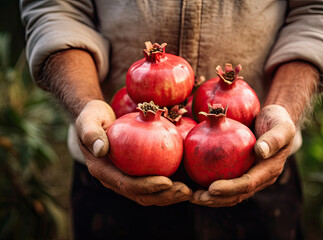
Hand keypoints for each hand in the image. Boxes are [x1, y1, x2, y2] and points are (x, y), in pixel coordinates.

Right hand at [76, 100, 191, 205]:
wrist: (96, 120)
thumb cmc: (92, 117)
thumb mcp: (88, 120)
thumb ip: (91, 133)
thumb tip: (101, 149)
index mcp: (104, 172)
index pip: (127, 184)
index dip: (147, 186)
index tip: (167, 182)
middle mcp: (116, 180)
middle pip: (142, 195)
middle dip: (165, 196)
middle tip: (186, 192)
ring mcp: (127, 178)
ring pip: (151, 194)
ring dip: (171, 195)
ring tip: (191, 191)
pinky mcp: (137, 172)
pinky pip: (155, 181)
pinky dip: (171, 184)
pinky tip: (189, 180)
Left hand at [190, 105, 295, 206]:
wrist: (273, 120)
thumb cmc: (278, 120)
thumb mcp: (282, 125)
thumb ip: (274, 138)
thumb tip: (260, 151)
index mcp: (268, 171)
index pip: (247, 184)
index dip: (230, 188)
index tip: (212, 188)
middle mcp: (258, 178)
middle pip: (236, 195)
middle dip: (216, 199)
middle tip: (196, 197)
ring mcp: (248, 177)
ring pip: (228, 193)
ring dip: (210, 198)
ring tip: (191, 195)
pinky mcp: (239, 172)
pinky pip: (223, 180)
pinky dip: (208, 185)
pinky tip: (191, 181)